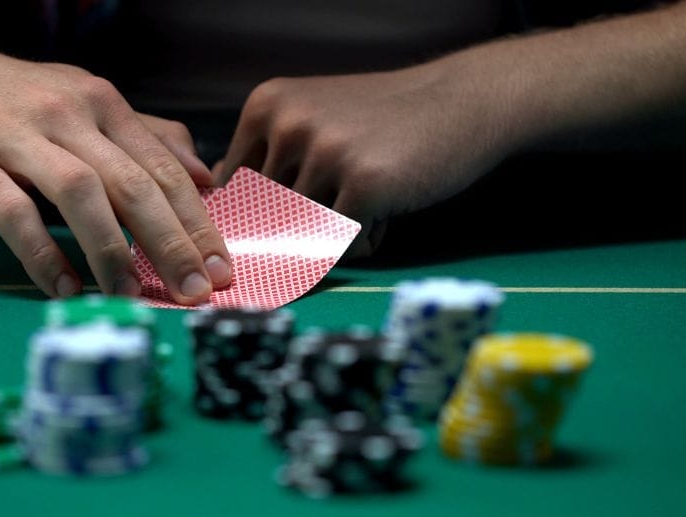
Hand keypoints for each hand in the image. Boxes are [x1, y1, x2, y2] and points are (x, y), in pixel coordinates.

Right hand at [0, 58, 231, 302]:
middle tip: (194, 292)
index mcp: (102, 103)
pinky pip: (12, 212)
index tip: (221, 269)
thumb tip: (205, 177)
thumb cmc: (14, 99)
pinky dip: (42, 253)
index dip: (198, 222)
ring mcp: (17, 134)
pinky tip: (64, 285)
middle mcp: (67, 114)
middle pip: (132, 184)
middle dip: (171, 243)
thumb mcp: (85, 103)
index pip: (163, 168)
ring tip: (129, 295)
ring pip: (79, 194)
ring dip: (110, 251)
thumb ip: (147, 137)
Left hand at [217, 62, 518, 256]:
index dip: (262, 219)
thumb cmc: (384, 122)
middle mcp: (287, 125)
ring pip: (304, 235)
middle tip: (346, 201)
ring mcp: (325, 153)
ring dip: (338, 234)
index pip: (233, 193)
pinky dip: (367, 240)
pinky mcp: (364, 184)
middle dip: (306, 229)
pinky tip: (389, 206)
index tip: (297, 214)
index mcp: (265, 108)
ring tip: (369, 200)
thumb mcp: (313, 122)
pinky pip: (343, 246)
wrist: (461, 100)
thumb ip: (267, 164)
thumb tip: (223, 225)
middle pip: (268, 219)